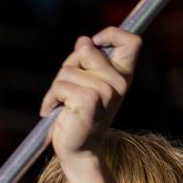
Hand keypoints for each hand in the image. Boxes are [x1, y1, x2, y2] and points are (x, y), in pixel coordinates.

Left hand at [39, 27, 140, 160]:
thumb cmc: (80, 114)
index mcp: (123, 75)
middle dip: (69, 64)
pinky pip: (60, 86)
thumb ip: (87, 61)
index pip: (132, 42)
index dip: (112, 34)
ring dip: (57, 86)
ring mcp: (106, 91)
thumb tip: (84, 40)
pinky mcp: (89, 101)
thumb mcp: (87, 83)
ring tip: (64, 104)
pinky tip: (55, 110)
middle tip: (69, 88)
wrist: (79, 149)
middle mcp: (119, 83)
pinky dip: (51, 98)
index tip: (95, 41)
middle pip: (86, 49)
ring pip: (67, 70)